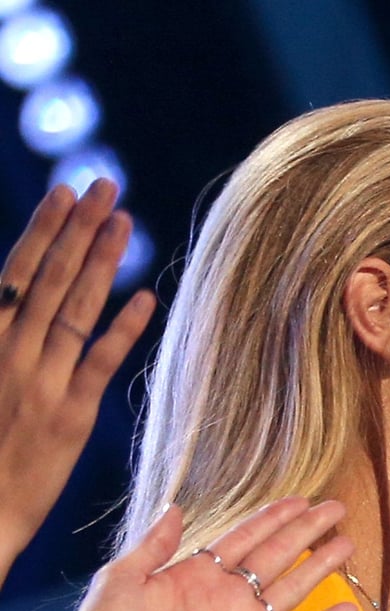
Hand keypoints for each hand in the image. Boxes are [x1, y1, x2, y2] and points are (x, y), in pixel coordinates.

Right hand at [0, 180, 157, 570]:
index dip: (45, 231)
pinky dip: (123, 329)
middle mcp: (10, 353)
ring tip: (124, 219)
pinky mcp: (69, 418)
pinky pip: (99, 364)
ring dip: (101, 261)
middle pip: (49, 277)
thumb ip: (2, 335)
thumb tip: (11, 303)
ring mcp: (41, 383)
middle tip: (104, 185)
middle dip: (78, 228)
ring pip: (74, 308)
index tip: (66, 194)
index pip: (16, 273)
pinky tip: (146, 297)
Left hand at [55, 498, 357, 610]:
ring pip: (292, 589)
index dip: (272, 518)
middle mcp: (227, 596)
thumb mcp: (120, 577)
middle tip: (336, 508)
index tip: (300, 500)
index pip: (245, 538)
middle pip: (276, 555)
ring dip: (320, 567)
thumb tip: (176, 507)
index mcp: (197, 574)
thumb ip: (152, 544)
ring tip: (347, 544)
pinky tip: (347, 610)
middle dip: (306, 531)